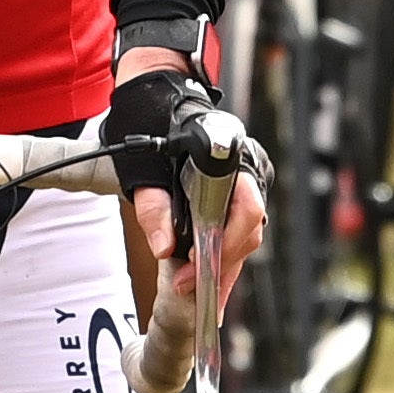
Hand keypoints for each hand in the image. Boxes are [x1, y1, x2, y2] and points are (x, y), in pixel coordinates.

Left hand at [110, 54, 265, 350]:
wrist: (156, 92)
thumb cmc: (150, 120)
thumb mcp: (143, 165)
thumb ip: (153, 207)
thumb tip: (165, 249)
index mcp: (231, 157)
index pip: (245, 211)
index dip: (221, 247)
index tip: (191, 270)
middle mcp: (249, 168)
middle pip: (249, 230)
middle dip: (220, 267)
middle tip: (191, 294)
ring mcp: (247, 180)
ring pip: (246, 234)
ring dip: (222, 266)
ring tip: (201, 300)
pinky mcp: (238, 192)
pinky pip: (237, 229)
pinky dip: (223, 255)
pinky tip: (209, 283)